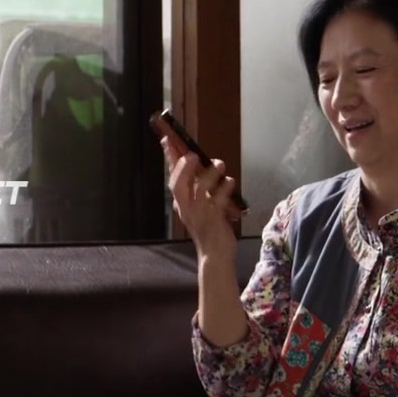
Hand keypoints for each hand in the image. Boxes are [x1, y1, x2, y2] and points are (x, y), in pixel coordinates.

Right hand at [161, 133, 238, 259]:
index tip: (167, 141)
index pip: (172, 178)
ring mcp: (199, 215)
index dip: (170, 159)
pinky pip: (218, 201)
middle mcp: (186, 208)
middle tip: (192, 154)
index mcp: (181, 204)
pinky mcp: (213, 220)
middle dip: (183, 167)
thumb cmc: (210, 229)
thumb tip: (203, 166)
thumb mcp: (202, 207)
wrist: (215, 255)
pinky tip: (230, 181)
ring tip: (220, 163)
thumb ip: (200, 189)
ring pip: (199, 190)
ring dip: (209, 174)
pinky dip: (224, 189)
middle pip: (177, 184)